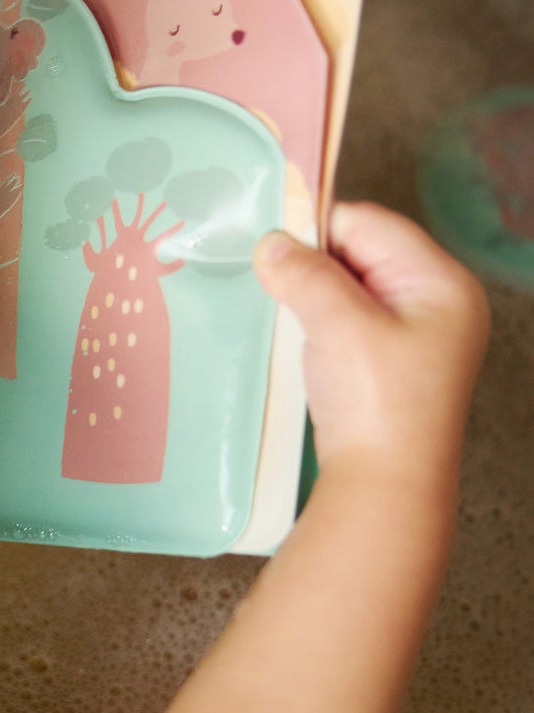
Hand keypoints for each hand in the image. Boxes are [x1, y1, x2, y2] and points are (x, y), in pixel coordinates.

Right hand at [253, 201, 488, 490]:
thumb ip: (305, 274)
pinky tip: (297, 334)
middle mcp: (438, 304)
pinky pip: (351, 321)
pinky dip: (320, 320)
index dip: (320, 226)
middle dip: (315, 261)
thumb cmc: (376, 403)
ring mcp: (416, 336)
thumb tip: (271, 243)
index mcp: (442, 283)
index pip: (373, 225)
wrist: (384, 486)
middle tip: (270, 275)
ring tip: (281, 305)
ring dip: (313, 293)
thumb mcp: (339, 325)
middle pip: (364, 253)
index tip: (270, 239)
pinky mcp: (391, 365)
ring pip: (353, 288)